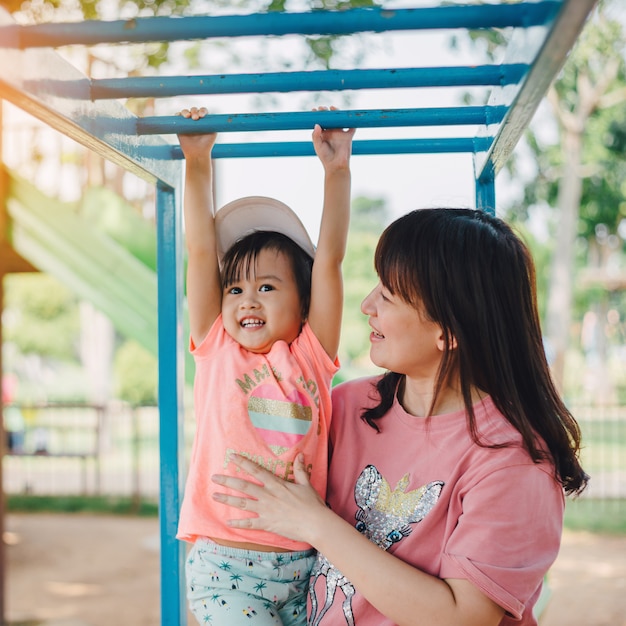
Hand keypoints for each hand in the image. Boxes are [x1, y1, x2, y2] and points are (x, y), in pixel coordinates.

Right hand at [176, 106, 216, 161]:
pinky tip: (179, 116)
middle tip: (195, 118)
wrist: (197, 153)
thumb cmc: (207, 144)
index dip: (202, 111)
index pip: (203, 111)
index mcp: (204, 120)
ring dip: (186, 112)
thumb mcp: (213, 132)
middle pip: (194, 110)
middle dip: (194, 111)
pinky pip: (177, 117)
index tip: (202, 116)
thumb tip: (210, 115)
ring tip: (187, 117)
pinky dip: (177, 114)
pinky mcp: (180, 126)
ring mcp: (187, 123)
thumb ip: (212, 123)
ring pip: (185, 112)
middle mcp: (195, 120)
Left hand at [212, 453, 327, 543]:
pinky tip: (228, 523)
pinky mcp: (267, 524)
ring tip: (214, 496)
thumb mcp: (305, 484)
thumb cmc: (311, 503)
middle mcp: (268, 496)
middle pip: (244, 486)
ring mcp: (266, 510)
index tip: (232, 457)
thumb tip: (300, 454)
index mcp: (276, 484)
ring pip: (242, 504)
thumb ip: (300, 469)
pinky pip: (249, 524)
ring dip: (227, 499)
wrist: (314, 523)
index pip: (256, 470)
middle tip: (214, 477)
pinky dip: (238, 524)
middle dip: (227, 481)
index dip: (243, 462)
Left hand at [312, 106, 355, 172]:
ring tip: (333, 108)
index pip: (321, 121)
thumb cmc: (325, 157)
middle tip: (322, 108)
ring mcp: (340, 133)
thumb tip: (317, 125)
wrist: (336, 166)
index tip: (314, 110)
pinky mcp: (348, 136)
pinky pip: (351, 127)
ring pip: (340, 120)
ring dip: (338, 113)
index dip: (318, 115)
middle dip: (326, 112)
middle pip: (330, 118)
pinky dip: (352, 122)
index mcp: (323, 133)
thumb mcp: (318, 146)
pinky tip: (349, 116)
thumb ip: (316, 136)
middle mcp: (332, 131)